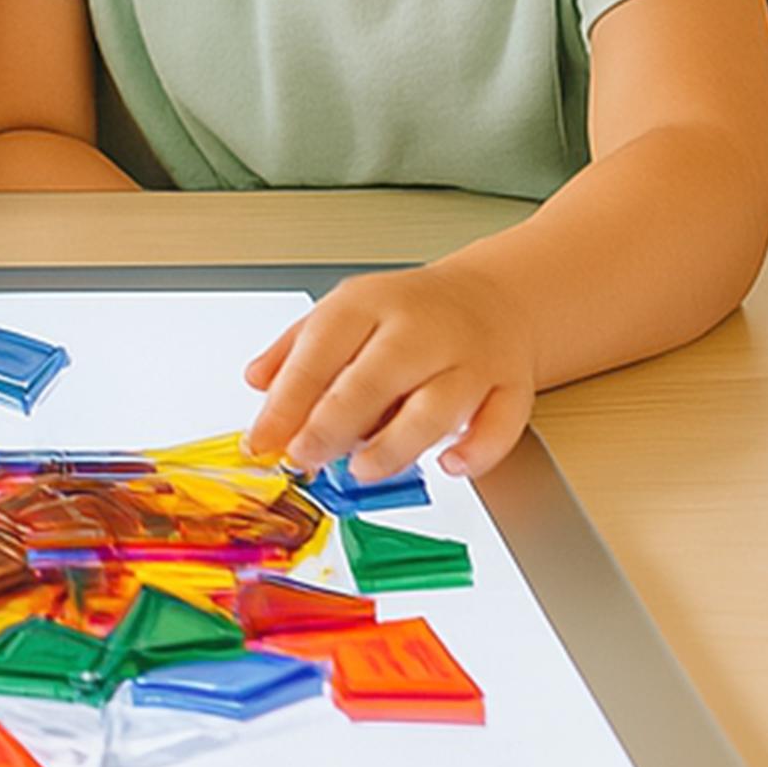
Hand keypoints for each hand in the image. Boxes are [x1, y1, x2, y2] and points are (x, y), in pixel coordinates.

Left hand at [241, 260, 538, 482]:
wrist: (491, 297)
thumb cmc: (407, 313)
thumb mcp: (344, 313)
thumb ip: (296, 349)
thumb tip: (256, 383)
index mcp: (369, 304)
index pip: (320, 349)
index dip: (287, 399)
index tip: (262, 439)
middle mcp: (419, 329)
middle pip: (373, 379)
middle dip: (331, 424)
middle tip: (304, 457)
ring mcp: (469, 358)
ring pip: (435, 406)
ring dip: (395, 444)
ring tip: (361, 469)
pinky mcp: (511, 387)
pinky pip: (500, 424)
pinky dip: (478, 450)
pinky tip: (450, 465)